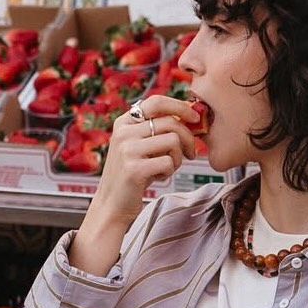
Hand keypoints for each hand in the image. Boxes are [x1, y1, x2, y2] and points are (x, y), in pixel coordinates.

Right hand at [94, 94, 199, 226]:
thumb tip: (188, 118)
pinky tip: (158, 177)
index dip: (180, 106)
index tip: (194, 117)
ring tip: (168, 167)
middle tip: (190, 153)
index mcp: (124, 123)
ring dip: (178, 157)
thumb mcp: (138, 147)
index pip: (156, 102)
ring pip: (173, 141)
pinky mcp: (134, 169)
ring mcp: (128, 150)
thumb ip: (155, 131)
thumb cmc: (132, 176)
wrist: (112, 205)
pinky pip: (168, 162)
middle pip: (170, 122)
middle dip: (188, 138)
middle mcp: (124, 133)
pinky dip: (170, 171)